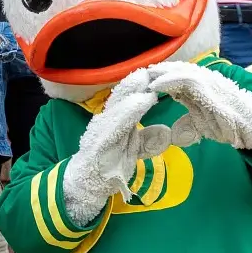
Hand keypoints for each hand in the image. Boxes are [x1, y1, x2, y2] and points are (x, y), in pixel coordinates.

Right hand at [61, 81, 168, 225]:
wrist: (86, 185)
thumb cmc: (109, 165)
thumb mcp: (133, 151)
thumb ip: (147, 140)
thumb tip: (165, 132)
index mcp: (115, 119)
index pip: (129, 97)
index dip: (143, 84)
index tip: (161, 73)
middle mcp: (106, 119)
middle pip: (123, 94)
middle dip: (139, 80)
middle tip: (157, 67)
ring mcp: (101, 129)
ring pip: (119, 103)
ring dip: (134, 89)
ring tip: (148, 77)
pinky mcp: (99, 141)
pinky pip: (117, 122)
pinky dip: (130, 110)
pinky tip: (143, 100)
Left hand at [145, 62, 251, 160]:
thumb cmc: (232, 125)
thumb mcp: (204, 123)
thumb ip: (190, 117)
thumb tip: (175, 125)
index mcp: (202, 86)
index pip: (178, 76)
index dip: (160, 77)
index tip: (143, 81)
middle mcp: (205, 79)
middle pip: (177, 69)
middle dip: (157, 71)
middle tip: (137, 74)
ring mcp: (209, 81)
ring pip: (180, 70)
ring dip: (160, 72)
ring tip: (143, 75)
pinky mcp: (211, 88)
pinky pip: (187, 80)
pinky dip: (170, 80)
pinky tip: (156, 84)